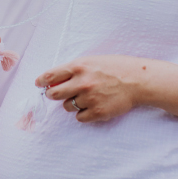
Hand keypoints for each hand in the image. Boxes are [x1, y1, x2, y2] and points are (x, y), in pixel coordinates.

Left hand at [34, 55, 151, 123]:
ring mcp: (89, 99)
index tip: (39, 84)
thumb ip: (73, 70)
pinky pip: (80, 117)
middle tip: (58, 93)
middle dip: (53, 94)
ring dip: (72, 103)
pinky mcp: (97, 112)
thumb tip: (52, 80)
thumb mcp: (92, 61)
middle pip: (53, 94)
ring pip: (67, 106)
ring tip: (87, 96)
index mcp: (79, 67)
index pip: (50, 76)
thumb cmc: (115, 68)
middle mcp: (82, 83)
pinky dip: (84, 113)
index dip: (41, 81)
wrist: (138, 81)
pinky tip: (94, 105)